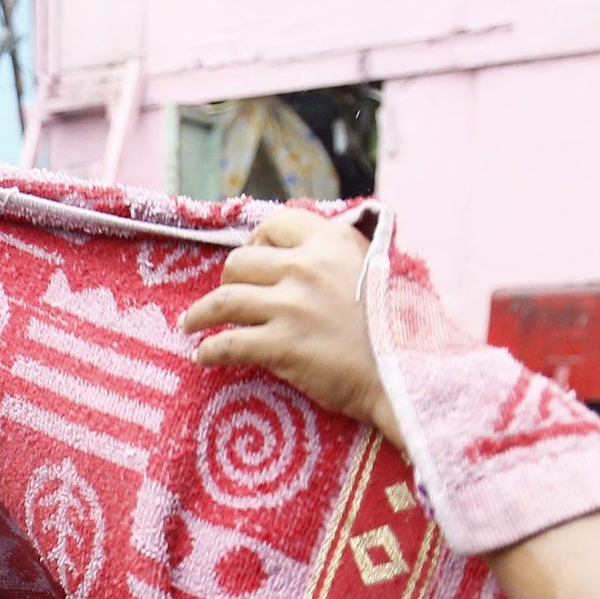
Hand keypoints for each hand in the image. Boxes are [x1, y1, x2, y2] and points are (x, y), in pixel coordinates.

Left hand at [176, 208, 404, 451]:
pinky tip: (204, 356)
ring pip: (224, 299)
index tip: (249, 260)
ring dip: (200, 313)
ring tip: (189, 324)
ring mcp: (291, 306)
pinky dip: (209, 350)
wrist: (410, 373)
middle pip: (240, 263)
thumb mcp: (374, 272)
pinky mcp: (281, 345)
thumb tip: (307, 261)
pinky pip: (228, 343)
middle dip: (226, 280)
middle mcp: (306, 267)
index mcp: (331, 242)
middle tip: (223, 299)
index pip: (275, 225)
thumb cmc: (398, 329)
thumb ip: (338, 260)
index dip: (255, 242)